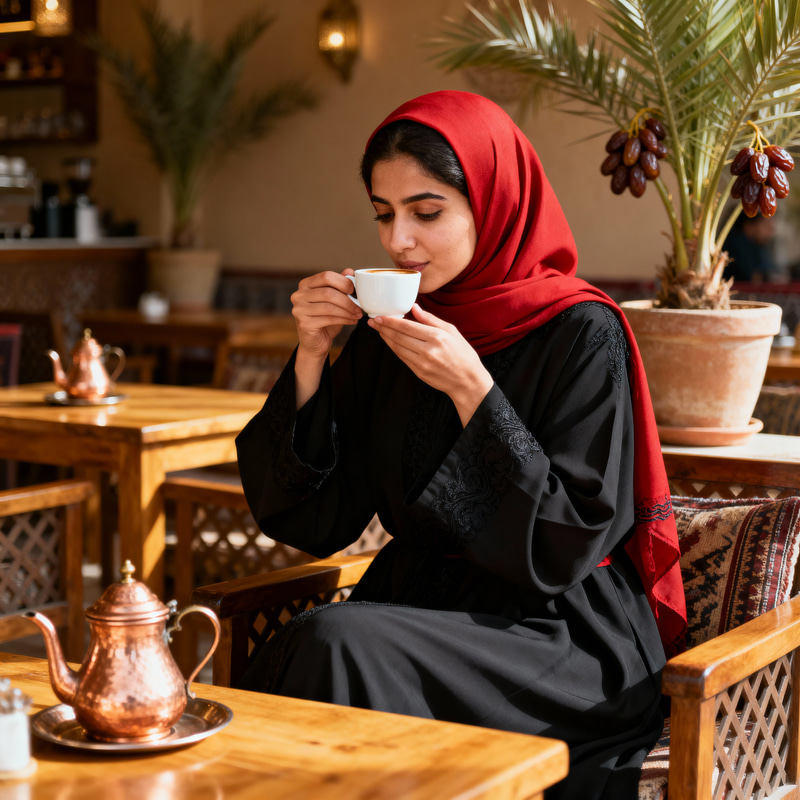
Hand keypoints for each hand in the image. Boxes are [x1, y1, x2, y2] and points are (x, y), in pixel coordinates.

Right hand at [291, 269, 361, 408]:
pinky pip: (328, 319)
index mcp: (305, 285)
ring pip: (329, 306)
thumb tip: (350, 271)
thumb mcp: (334, 301)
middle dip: (347, 299)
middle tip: (360, 306)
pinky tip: (352, 321)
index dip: (343, 282)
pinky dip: (344, 319)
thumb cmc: (325, 319)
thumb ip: (340, 286)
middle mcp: (298, 295)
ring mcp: (299, 309)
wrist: (315, 343)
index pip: (326, 276)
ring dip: (347, 311)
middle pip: (328, 292)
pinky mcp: (304, 323)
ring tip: (358, 314)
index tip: (355, 290)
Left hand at [369, 304, 493, 425]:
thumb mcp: (452, 331)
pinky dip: (394, 348)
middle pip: (399, 337)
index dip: (390, 321)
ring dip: (386, 338)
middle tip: (373, 321)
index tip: (380, 316)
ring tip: (378, 330)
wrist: (468, 382)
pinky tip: (389, 342)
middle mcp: (428, 350)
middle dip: (384, 328)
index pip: (407, 327)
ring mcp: (422, 363)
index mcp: (437, 337)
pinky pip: (402, 358)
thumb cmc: (463, 355)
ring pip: (398, 348)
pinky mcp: (419, 372)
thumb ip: (430, 319)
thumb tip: (414, 307)